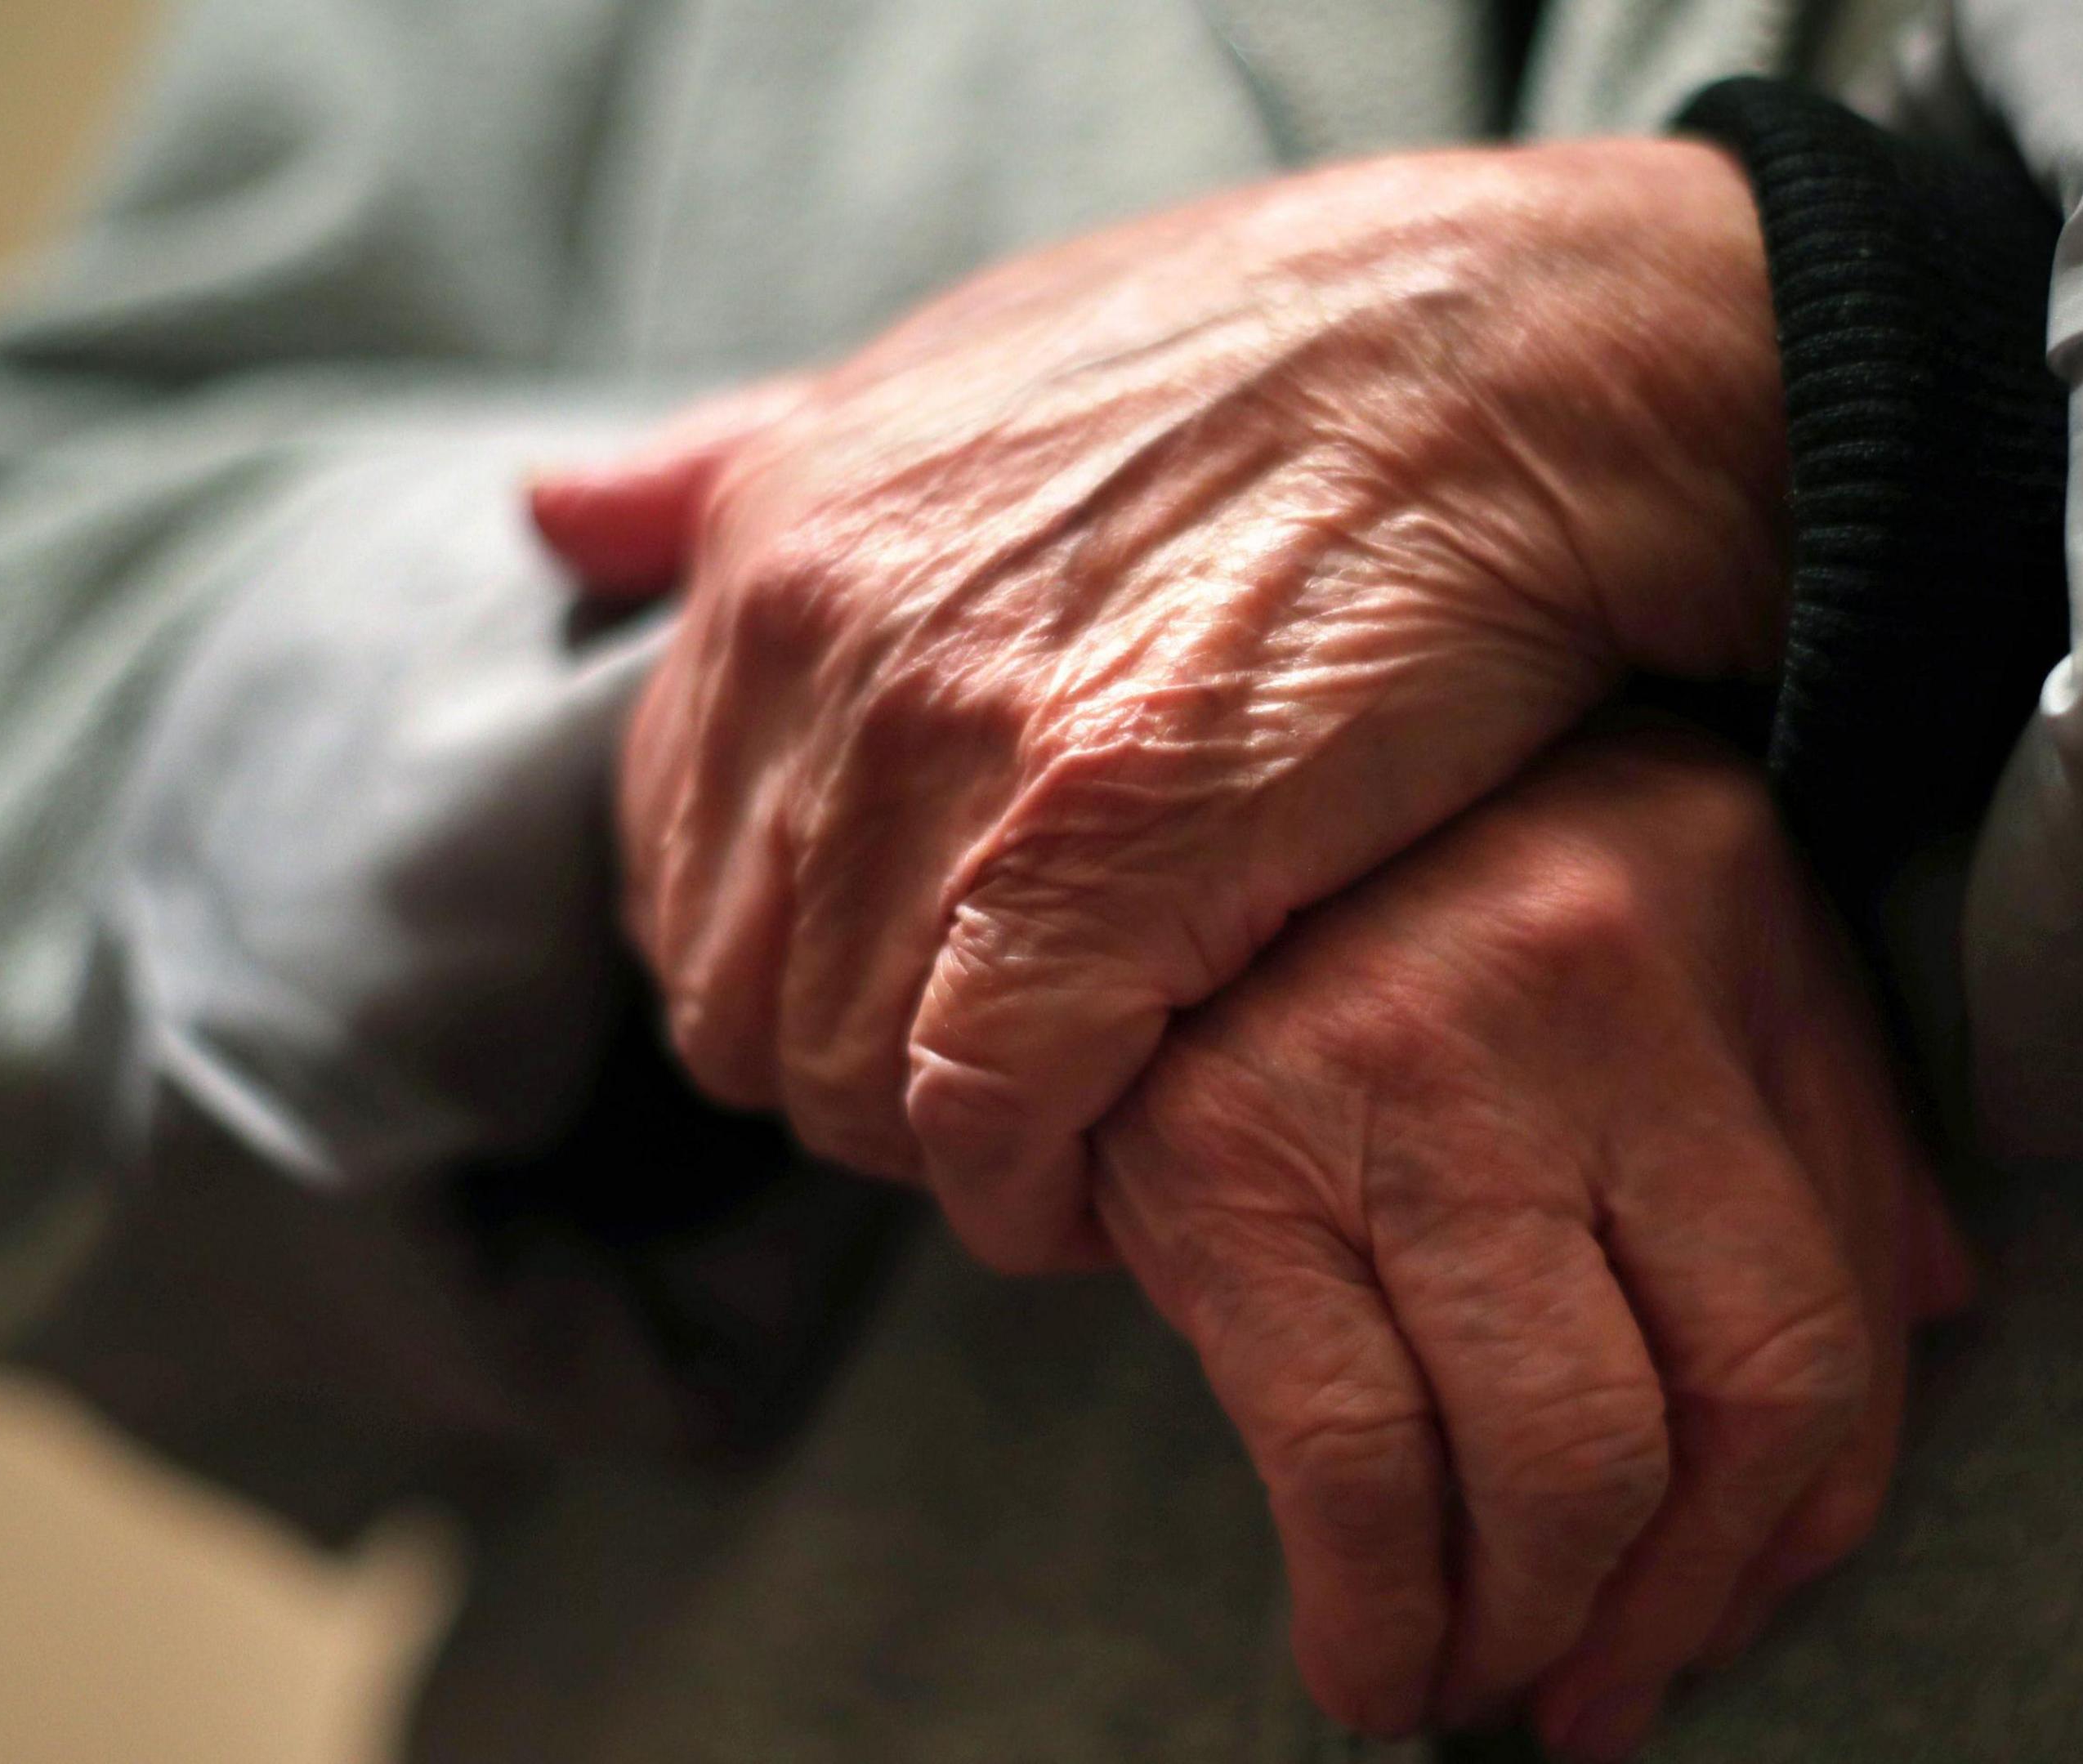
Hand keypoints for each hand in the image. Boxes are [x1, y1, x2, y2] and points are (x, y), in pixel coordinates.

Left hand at [531, 141, 1785, 1271]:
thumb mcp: (968, 359)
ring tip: (1091, 1125)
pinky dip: (1039, 1187)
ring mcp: (959, 742)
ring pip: (850, 1081)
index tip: (921, 1003)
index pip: (670, 870)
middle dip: (864, 1082)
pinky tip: (1121, 1175)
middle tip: (1019, 1089)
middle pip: (741, 1007)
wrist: (1528, 356)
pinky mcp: (1112, 845)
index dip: (792, 969)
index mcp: (779, 547)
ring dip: (965, 1148)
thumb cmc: (1281, 361)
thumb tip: (554, 516)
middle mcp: (828, 642)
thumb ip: (748, 458)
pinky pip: (989, 1110)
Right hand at [1089, 724, 1970, 1759]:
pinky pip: (1343, 1455)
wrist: (1146, 787)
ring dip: (1526, 1632)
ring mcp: (1388, 1060)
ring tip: (1488, 1673)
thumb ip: (1821, 1108)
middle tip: (1606, 1685)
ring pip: (1540, 1458)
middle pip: (1691, 1409)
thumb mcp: (1680, 914)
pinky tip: (1372, 1657)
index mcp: (1714, 899)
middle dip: (1660, 1612)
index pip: (1816, 1307)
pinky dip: (1373, 1614)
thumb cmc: (1444, 867)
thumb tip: (1932, 1324)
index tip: (1737, 1611)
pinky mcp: (1215, 1146)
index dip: (1793, 1528)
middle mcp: (1570, 971)